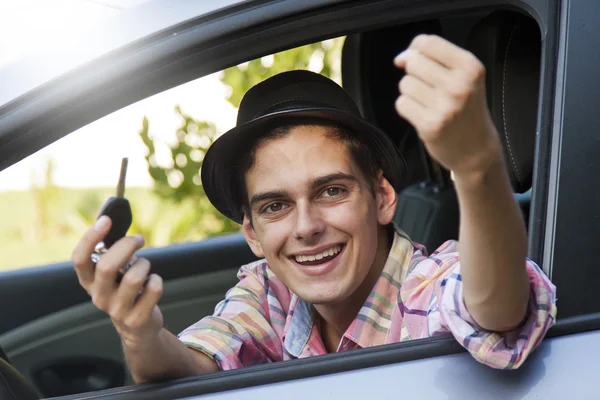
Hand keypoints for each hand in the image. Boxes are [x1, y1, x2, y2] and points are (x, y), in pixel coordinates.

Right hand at [71, 216, 163, 350]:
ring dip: (145, 264)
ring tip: (145, 267)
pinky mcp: (137, 318)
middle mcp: (99, 297)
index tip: (106, 220)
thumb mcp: (114, 274)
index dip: (90, 238)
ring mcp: (117, 310)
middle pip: (107, 266)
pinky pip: (153, 289)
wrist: (137, 328)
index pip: (79, 259)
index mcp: (89, 282)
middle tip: (138, 239)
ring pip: (134, 277)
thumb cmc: (126, 290)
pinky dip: (157, 280)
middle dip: (126, 246)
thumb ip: (112, 253)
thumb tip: (116, 223)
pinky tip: (153, 283)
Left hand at [394, 34, 501, 176]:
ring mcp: (445, 106)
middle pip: (413, 62)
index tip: (417, 59)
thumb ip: (435, 59)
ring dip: (410, 92)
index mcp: (470, 67)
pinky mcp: (430, 125)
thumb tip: (401, 57)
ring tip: (427, 102)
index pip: (428, 42)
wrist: (476, 149)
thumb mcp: (464, 77)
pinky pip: (402, 104)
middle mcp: (459, 85)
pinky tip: (422, 114)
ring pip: (405, 83)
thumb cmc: (466, 109)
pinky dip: (407, 108)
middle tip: (428, 87)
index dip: (415, 48)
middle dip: (414, 72)